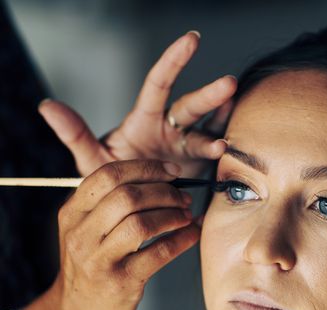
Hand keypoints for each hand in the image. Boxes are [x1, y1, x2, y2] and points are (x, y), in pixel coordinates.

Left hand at [38, 31, 236, 177]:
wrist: (131, 209)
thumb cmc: (112, 180)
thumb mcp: (92, 160)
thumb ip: (75, 134)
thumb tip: (47, 107)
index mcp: (145, 121)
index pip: (159, 84)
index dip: (174, 61)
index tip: (192, 40)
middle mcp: (169, 128)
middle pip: (190, 105)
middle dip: (210, 95)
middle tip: (228, 85)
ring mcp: (186, 145)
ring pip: (208, 127)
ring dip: (222, 121)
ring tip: (232, 128)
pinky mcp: (199, 164)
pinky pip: (216, 148)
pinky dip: (227, 142)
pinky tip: (236, 139)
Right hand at [49, 160, 198, 309]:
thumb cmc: (89, 267)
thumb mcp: (85, 230)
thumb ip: (109, 204)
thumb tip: (163, 181)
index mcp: (72, 213)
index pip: (109, 175)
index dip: (147, 168)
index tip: (174, 172)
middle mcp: (81, 233)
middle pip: (128, 196)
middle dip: (165, 192)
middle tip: (184, 199)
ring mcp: (99, 259)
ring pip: (142, 223)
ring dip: (173, 215)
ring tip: (187, 216)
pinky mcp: (121, 281)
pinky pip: (160, 252)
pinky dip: (183, 239)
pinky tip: (193, 234)